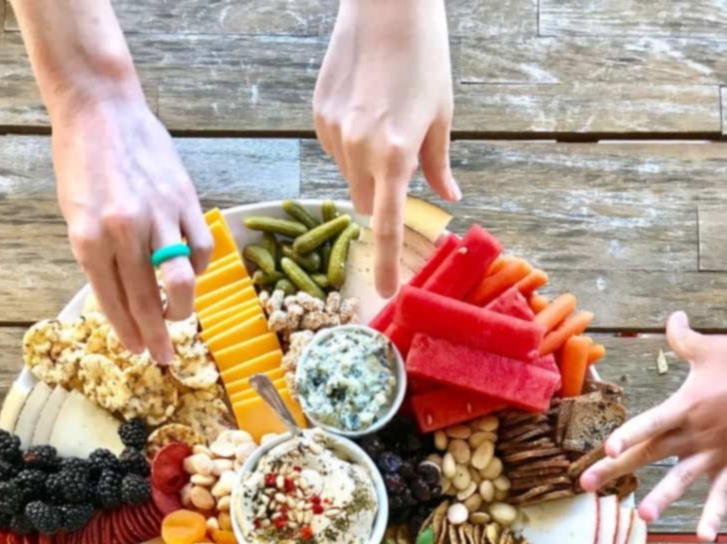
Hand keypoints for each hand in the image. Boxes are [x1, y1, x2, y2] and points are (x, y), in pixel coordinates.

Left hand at [52, 90, 212, 363]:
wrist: (102, 108)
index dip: (128, 333)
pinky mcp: (185, 201)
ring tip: (179, 315)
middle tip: (165, 358)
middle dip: (158, 337)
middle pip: (147, 301)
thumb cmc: (83, 162)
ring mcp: (157, 216)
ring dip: (182, 309)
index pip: (113, 302)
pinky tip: (189, 269)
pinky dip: (197, 268)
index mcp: (88, 238)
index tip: (139, 352)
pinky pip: (200, 250)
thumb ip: (98, 257)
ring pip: (181, 282)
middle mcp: (123, 232)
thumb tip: (124, 300)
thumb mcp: (75, 215)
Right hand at [313, 0, 459, 297]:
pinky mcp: (318, 114)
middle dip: (380, 196)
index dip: (388, 262)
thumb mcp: (441, 114)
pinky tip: (363, 107)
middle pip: (365, 200)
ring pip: (348, 174)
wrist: (385, 5)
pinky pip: (335, 147)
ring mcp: (333, 132)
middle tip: (399, 162)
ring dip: (365, 166)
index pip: (387, 225)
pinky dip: (349, 143)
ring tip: (382, 119)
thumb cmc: (424, 56)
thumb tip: (448, 198)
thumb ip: (438, 164)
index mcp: (394, 155)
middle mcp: (358, 149)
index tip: (388, 292)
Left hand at [581, 312, 726, 540]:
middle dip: (615, 468)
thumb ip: (686, 338)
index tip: (606, 447)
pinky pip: (723, 494)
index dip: (629, 434)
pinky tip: (704, 538)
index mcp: (687, 406)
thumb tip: (673, 317)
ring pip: (682, 479)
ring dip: (663, 498)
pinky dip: (714, 516)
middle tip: (585, 485)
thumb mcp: (716, 348)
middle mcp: (696, 433)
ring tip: (643, 517)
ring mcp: (714, 453)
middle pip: (648, 453)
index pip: (652, 422)